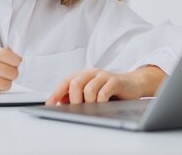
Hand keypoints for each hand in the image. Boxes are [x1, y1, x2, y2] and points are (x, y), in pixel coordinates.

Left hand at [45, 67, 163, 105]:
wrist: (133, 84)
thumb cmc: (110, 90)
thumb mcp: (91, 92)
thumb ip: (76, 95)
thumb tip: (61, 102)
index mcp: (84, 75)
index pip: (66, 82)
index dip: (56, 92)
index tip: (49, 104)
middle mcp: (92, 73)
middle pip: (75, 83)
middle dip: (73, 99)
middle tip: (75, 109)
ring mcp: (104, 75)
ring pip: (88, 88)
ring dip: (87, 102)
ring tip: (91, 108)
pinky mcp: (115, 81)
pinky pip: (103, 91)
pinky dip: (99, 101)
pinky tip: (102, 105)